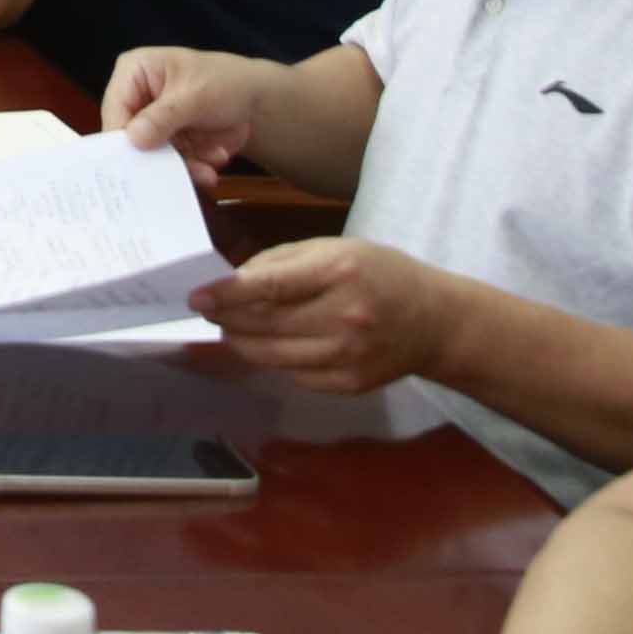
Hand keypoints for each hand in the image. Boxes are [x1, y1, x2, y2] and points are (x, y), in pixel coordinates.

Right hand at [100, 45, 274, 176]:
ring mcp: (154, 125)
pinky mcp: (170, 144)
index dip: (121, 137)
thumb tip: (133, 138)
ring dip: (184, 165)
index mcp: (134, 73)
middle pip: (130, 137)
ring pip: (154, 157)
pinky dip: (196, 167)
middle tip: (180, 171)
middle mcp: (138, 100)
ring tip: (208, 169)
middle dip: (159, 157)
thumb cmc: (224, 81)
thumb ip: (163, 117)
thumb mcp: (195, 96)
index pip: (115, 109)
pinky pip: (173, 164)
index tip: (134, 163)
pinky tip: (216, 158)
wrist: (257, 99)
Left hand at [190, 235, 458, 394]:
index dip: (226, 294)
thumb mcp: (335, 249)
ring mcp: (348, 356)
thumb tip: (230, 283)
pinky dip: (278, 359)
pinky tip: (277, 344)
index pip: (269, 287)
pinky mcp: (349, 384)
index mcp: (339, 272)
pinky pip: (294, 375)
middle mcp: (344, 317)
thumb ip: (281, 264)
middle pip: (264, 325)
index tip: (196, 297)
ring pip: (272, 356)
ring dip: (243, 343)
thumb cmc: (381, 274)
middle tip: (209, 311)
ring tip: (232, 329)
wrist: (437, 322)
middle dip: (227, 320)